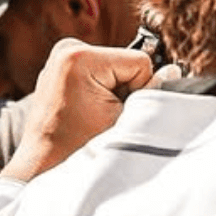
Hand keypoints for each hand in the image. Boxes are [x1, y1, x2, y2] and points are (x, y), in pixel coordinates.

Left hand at [3, 39, 153, 182]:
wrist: (43, 167)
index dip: (139, 91)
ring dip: (113, 92)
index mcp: (79, 56)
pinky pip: (99, 73)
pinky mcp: (62, 68)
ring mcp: (62, 57)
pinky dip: (99, 92)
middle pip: (126, 63)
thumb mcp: (123, 121)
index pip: (140, 63)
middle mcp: (67, 48)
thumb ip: (151, 92)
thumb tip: (172, 70)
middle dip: (124, 91)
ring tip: (93, 117)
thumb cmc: (79, 149)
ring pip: (115, 69)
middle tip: (102, 117)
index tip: (115, 113)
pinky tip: (85, 112)